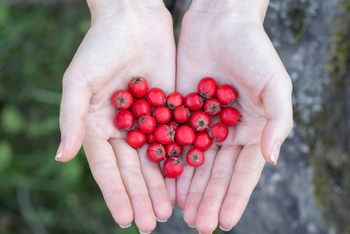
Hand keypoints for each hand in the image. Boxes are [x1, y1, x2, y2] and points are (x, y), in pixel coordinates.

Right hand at [55, 1, 175, 231]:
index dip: (115, 193)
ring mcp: (146, 121)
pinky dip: (179, 159)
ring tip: (170, 210)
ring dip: (161, 185)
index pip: (106, 167)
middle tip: (152, 223)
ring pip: (154, 159)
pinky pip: (174, 138)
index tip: (124, 219)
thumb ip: (72, 117)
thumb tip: (61, 155)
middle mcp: (122, 129)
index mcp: (98, 126)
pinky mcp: (168, 110)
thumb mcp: (80, 80)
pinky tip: (187, 179)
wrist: (133, 18)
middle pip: (132, 169)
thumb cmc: (100, 45)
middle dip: (141, 196)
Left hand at [176, 1, 292, 232]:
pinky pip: (173, 140)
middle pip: (216, 173)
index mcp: (252, 131)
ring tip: (179, 212)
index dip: (235, 197)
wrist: (220, 22)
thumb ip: (278, 121)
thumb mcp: (275, 83)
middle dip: (208, 198)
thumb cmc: (254, 50)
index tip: (224, 221)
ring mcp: (202, 124)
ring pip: (193, 162)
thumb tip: (272, 158)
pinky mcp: (180, 112)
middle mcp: (227, 132)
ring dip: (187, 187)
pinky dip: (168, 161)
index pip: (244, 171)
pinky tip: (162, 181)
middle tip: (197, 224)